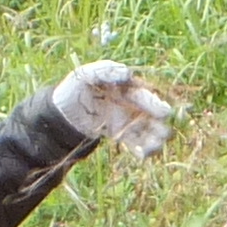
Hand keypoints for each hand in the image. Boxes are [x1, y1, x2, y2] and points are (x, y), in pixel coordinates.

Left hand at [51, 59, 176, 158]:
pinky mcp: (119, 134)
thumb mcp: (84, 75)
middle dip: (159, 123)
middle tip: (165, 132)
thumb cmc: (73, 88)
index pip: (143, 94)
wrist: (61, 111)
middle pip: (150, 113)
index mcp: (124, 87)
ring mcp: (125, 119)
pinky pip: (135, 142)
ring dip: (154, 138)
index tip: (164, 112)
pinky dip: (142, 149)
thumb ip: (104, 70)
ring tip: (155, 147)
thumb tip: (127, 73)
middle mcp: (129, 103)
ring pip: (146, 129)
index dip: (154, 103)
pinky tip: (143, 155)